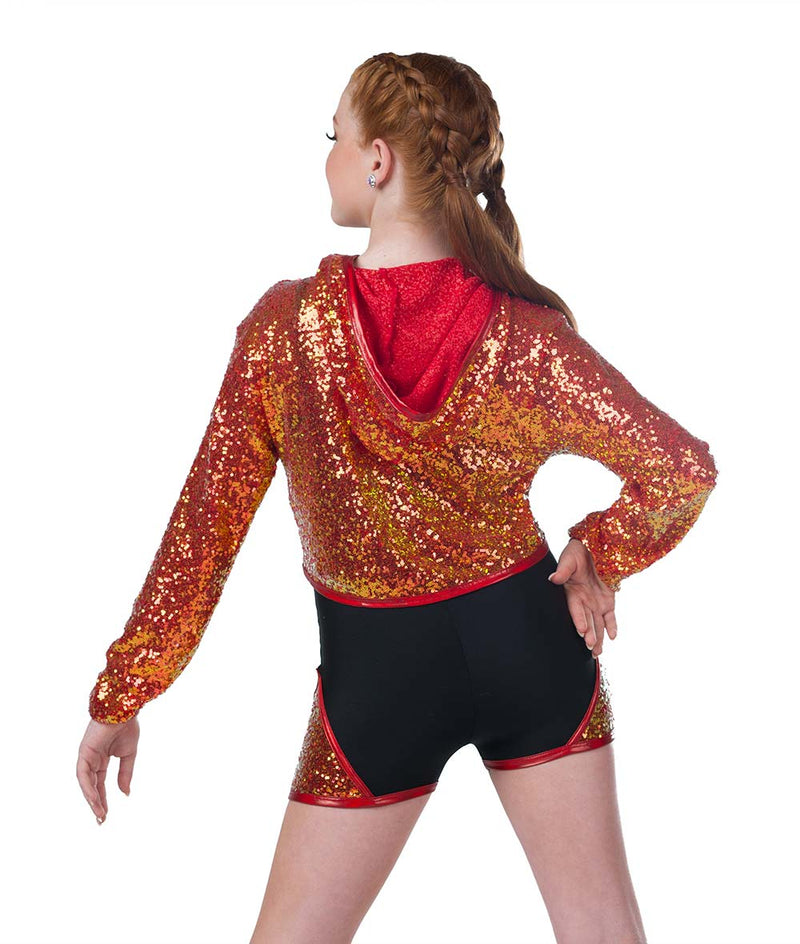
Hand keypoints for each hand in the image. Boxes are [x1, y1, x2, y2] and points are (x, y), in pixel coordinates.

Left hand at [76, 715, 139, 824]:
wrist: (125, 709)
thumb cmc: (127, 726)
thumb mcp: (129, 755)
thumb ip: (125, 774)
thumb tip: (125, 793)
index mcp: (102, 758)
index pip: (99, 783)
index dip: (102, 799)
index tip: (106, 815)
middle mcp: (92, 759)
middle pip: (91, 786)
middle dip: (96, 803)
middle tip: (101, 820)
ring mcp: (86, 755)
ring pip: (86, 783)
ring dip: (92, 799)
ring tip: (100, 814)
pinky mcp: (84, 752)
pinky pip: (83, 774)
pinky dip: (88, 787)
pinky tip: (94, 799)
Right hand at [548, 539, 617, 657]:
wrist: (594, 547)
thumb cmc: (577, 552)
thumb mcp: (569, 559)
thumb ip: (563, 570)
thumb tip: (553, 578)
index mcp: (572, 593)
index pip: (575, 609)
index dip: (578, 620)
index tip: (581, 631)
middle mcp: (584, 601)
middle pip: (586, 621)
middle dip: (588, 634)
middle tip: (590, 647)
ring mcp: (596, 603)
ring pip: (597, 624)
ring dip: (597, 637)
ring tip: (597, 652)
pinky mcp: (607, 602)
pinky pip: (610, 617)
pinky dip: (612, 626)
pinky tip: (612, 637)